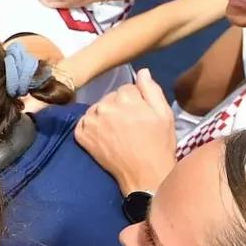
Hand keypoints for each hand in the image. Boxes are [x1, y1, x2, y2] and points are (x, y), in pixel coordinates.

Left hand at [75, 68, 177, 193]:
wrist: (145, 174)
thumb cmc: (159, 143)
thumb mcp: (164, 113)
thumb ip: (151, 89)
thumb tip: (142, 71)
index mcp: (125, 97)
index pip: (127, 88)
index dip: (135, 101)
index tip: (140, 115)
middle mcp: (104, 105)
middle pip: (110, 98)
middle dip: (119, 107)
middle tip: (129, 125)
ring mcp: (90, 121)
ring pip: (97, 109)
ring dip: (104, 117)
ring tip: (117, 133)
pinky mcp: (81, 135)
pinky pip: (84, 123)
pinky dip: (92, 128)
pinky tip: (104, 138)